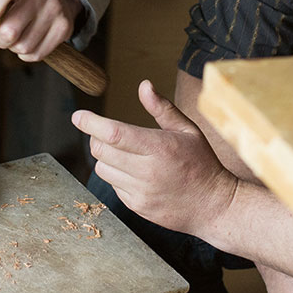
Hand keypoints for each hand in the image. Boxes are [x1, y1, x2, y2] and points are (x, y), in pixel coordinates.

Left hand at [0, 0, 80, 61]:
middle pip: (10, 30)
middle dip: (0, 40)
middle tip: (3, 36)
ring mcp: (55, 10)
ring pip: (23, 46)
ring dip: (15, 48)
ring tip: (19, 38)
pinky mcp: (64, 27)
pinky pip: (37, 54)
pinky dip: (28, 55)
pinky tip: (30, 42)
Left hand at [71, 79, 238, 237]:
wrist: (214, 206)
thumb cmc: (202, 163)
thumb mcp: (187, 130)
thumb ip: (162, 108)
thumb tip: (144, 85)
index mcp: (159, 148)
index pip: (114, 134)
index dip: (91, 123)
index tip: (78, 116)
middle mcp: (147, 172)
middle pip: (101, 150)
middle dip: (97, 138)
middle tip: (108, 133)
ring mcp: (141, 193)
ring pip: (103, 169)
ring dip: (107, 158)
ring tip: (126, 155)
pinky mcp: (137, 207)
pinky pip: (113, 186)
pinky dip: (118, 176)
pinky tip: (137, 174)